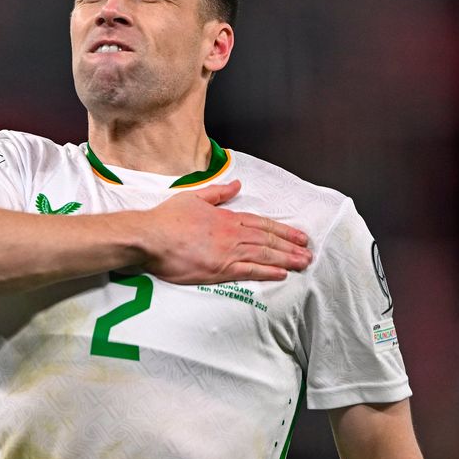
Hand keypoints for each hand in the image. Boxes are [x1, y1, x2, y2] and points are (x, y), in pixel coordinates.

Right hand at [141, 180, 311, 282]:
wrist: (150, 237)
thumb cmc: (167, 218)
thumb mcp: (193, 197)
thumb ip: (218, 193)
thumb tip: (236, 184)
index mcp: (226, 217)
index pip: (261, 224)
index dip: (282, 230)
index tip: (298, 235)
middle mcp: (231, 234)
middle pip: (267, 240)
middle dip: (290, 246)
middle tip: (308, 251)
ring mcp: (227, 252)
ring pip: (264, 255)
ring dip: (286, 259)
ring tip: (302, 263)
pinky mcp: (219, 270)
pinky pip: (249, 271)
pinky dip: (267, 272)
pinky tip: (281, 274)